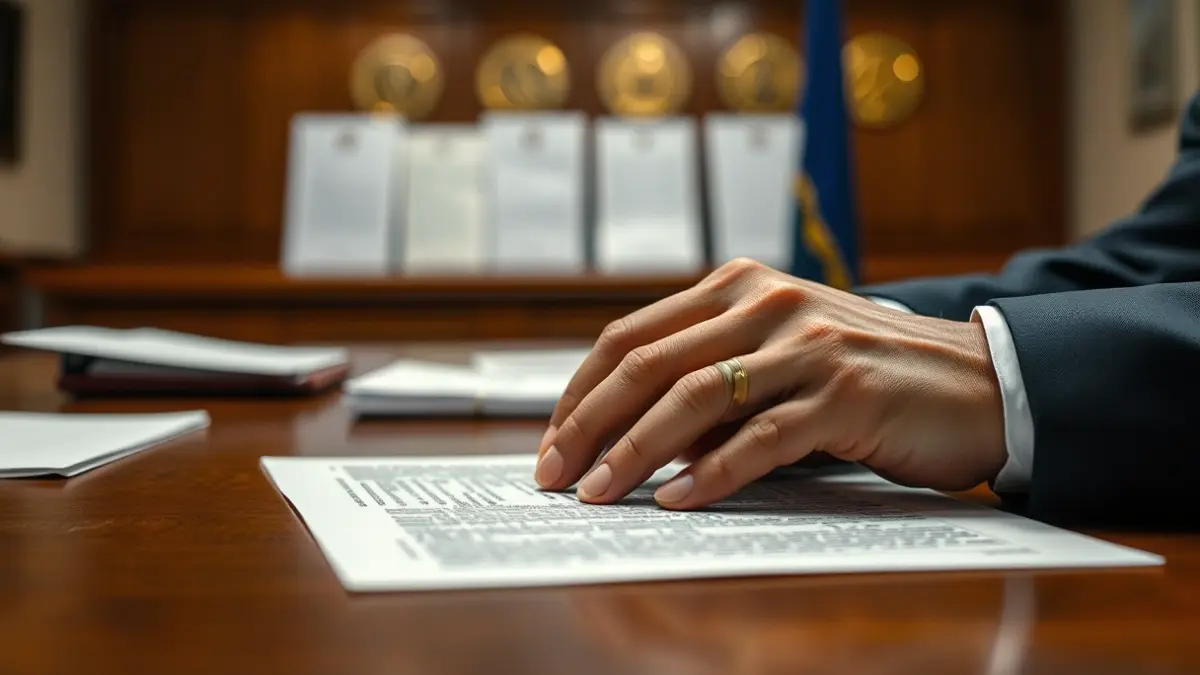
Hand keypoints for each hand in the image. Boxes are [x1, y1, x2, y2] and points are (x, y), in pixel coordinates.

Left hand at [534, 258, 1005, 508]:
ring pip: (693, 398)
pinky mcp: (844, 392)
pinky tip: (677, 500)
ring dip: (634, 453)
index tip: (553, 441)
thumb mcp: (778, 357)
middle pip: (648, 364)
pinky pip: (760, 437)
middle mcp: (766, 303)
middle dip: (589, 425)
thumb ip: (713, 381)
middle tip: (555, 474)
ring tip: (599, 494)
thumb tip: (632, 439)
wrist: (978, 381)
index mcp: (739, 287)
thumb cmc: (866, 375)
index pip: (631, 336)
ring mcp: (806, 344)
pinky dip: (711, 473)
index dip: (580, 392)